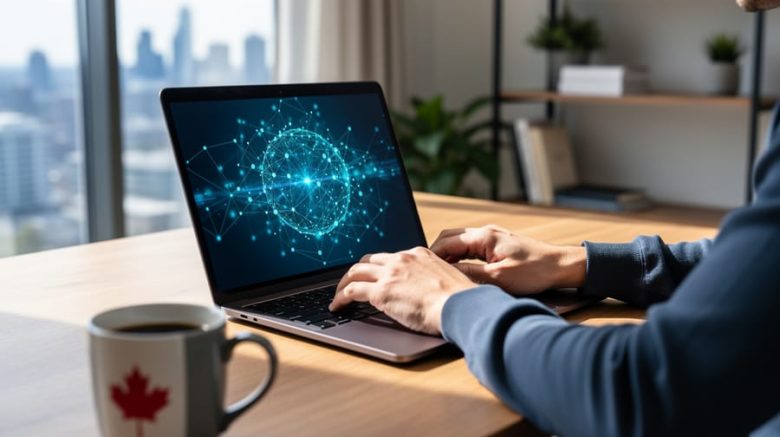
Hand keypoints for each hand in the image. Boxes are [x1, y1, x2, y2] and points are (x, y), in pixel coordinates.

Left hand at [329, 247, 476, 334]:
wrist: (460, 306)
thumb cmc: (460, 301)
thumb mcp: (447, 281)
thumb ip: (433, 281)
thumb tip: (429, 293)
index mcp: (419, 254)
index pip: (391, 257)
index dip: (379, 268)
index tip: (374, 276)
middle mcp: (402, 259)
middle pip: (369, 260)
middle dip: (357, 271)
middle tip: (350, 283)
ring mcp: (390, 274)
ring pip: (356, 272)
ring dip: (344, 283)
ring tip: (338, 295)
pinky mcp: (380, 292)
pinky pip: (351, 291)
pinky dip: (340, 298)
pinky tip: (337, 306)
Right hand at [430, 225, 585, 294]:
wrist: (561, 266)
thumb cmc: (534, 272)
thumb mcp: (499, 278)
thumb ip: (470, 274)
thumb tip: (445, 274)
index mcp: (483, 237)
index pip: (446, 243)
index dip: (431, 257)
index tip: (421, 272)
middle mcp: (485, 232)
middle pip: (449, 238)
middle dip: (435, 254)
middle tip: (426, 273)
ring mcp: (492, 237)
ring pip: (459, 242)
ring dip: (447, 256)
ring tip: (438, 274)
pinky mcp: (498, 245)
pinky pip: (470, 248)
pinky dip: (460, 257)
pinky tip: (458, 271)